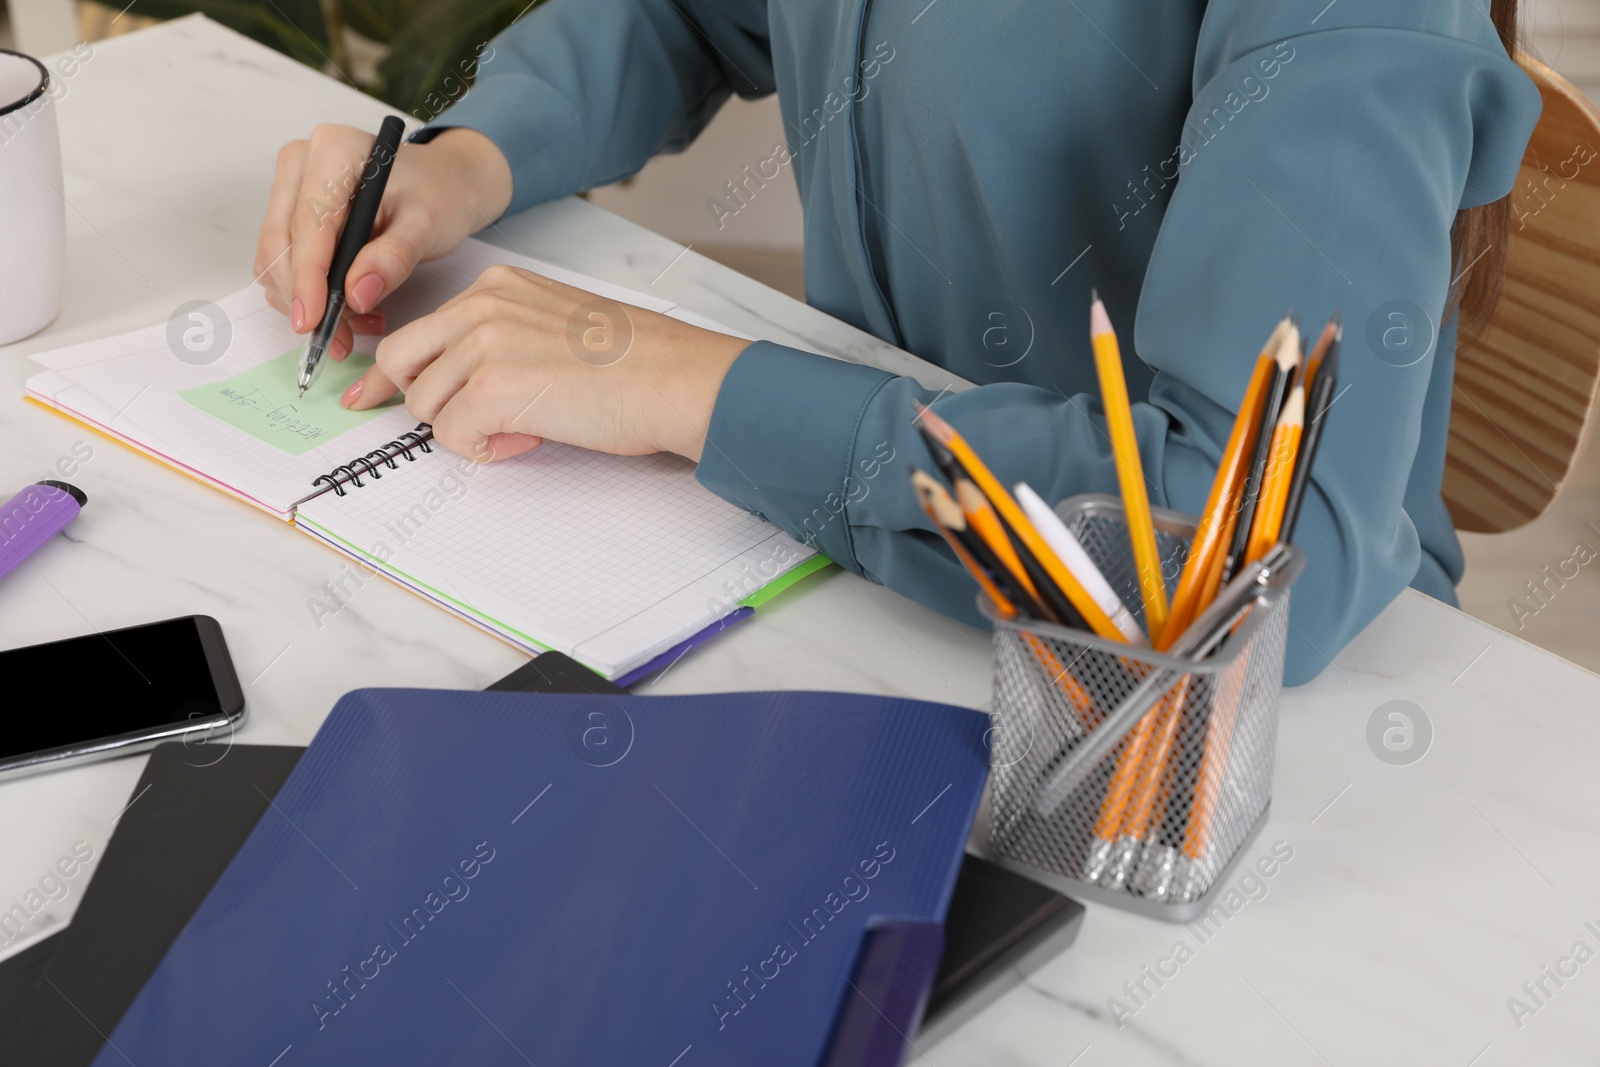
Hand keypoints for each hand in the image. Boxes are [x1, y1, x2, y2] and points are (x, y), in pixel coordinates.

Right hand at [253, 124, 511, 359]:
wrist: (441, 185)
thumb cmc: (437, 196)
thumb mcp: (428, 224)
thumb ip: (394, 257)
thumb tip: (356, 294)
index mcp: (335, 150)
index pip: (308, 223)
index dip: (307, 278)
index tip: (312, 322)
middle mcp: (301, 163)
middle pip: (280, 244)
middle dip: (306, 299)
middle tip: (341, 341)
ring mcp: (290, 188)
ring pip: (274, 259)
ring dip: (308, 302)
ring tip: (362, 321)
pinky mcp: (288, 215)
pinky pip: (281, 264)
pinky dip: (310, 295)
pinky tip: (351, 307)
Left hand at [345, 264, 750, 463]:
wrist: (675, 378)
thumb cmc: (638, 361)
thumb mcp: (557, 325)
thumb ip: (505, 339)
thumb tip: (467, 385)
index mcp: (498, 287)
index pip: (420, 328)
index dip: (399, 370)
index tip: (371, 392)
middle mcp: (482, 307)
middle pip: (400, 361)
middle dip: (420, 399)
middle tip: (453, 424)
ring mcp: (483, 345)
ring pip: (425, 405)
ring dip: (467, 428)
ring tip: (526, 425)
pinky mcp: (491, 390)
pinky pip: (453, 436)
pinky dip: (487, 449)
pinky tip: (531, 436)